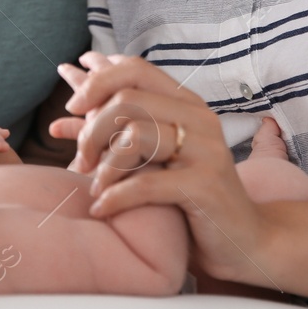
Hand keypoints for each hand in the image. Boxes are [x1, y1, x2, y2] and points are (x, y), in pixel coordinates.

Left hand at [52, 53, 278, 289]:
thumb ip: (113, 128)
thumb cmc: (189, 196)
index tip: (72, 106)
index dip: (97, 81)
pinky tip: (101, 208)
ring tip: (93, 187)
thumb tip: (63, 104)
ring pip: (134, 136)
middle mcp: (199, 118)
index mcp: (186, 103)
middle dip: (91, 129)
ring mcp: (205, 150)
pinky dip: (114, 197)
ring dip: (103, 165)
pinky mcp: (205, 185)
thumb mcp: (151, 156)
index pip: (135, 68)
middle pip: (127, 99)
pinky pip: (145, 183)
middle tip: (81, 160)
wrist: (243, 240)